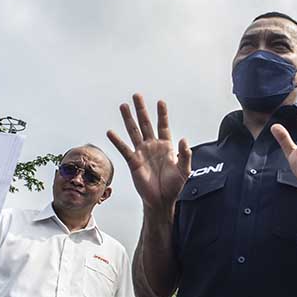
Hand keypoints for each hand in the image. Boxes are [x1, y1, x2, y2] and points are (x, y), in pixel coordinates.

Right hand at [107, 95, 190, 212]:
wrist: (161, 200)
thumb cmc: (173, 186)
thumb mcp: (184, 170)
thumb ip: (185, 154)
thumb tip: (184, 139)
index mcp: (166, 146)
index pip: (163, 126)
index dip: (162, 114)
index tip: (160, 102)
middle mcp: (152, 146)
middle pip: (146, 124)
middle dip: (141, 110)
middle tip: (136, 96)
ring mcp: (142, 153)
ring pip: (134, 132)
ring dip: (128, 119)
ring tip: (123, 106)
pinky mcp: (133, 162)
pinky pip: (124, 149)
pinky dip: (117, 141)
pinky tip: (111, 132)